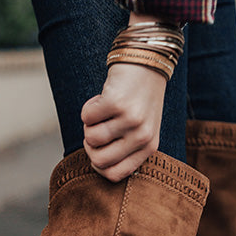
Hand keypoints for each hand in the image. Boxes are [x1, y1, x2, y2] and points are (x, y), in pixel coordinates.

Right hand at [81, 60, 165, 182]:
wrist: (147, 60)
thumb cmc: (139, 97)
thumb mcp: (141, 128)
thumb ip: (126, 148)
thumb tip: (98, 165)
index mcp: (149, 147)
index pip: (115, 175)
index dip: (98, 165)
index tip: (99, 149)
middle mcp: (142, 136)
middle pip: (99, 160)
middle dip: (90, 146)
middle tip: (96, 128)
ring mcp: (130, 119)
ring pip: (91, 138)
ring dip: (89, 125)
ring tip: (101, 111)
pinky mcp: (116, 102)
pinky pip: (86, 117)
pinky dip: (88, 108)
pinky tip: (100, 98)